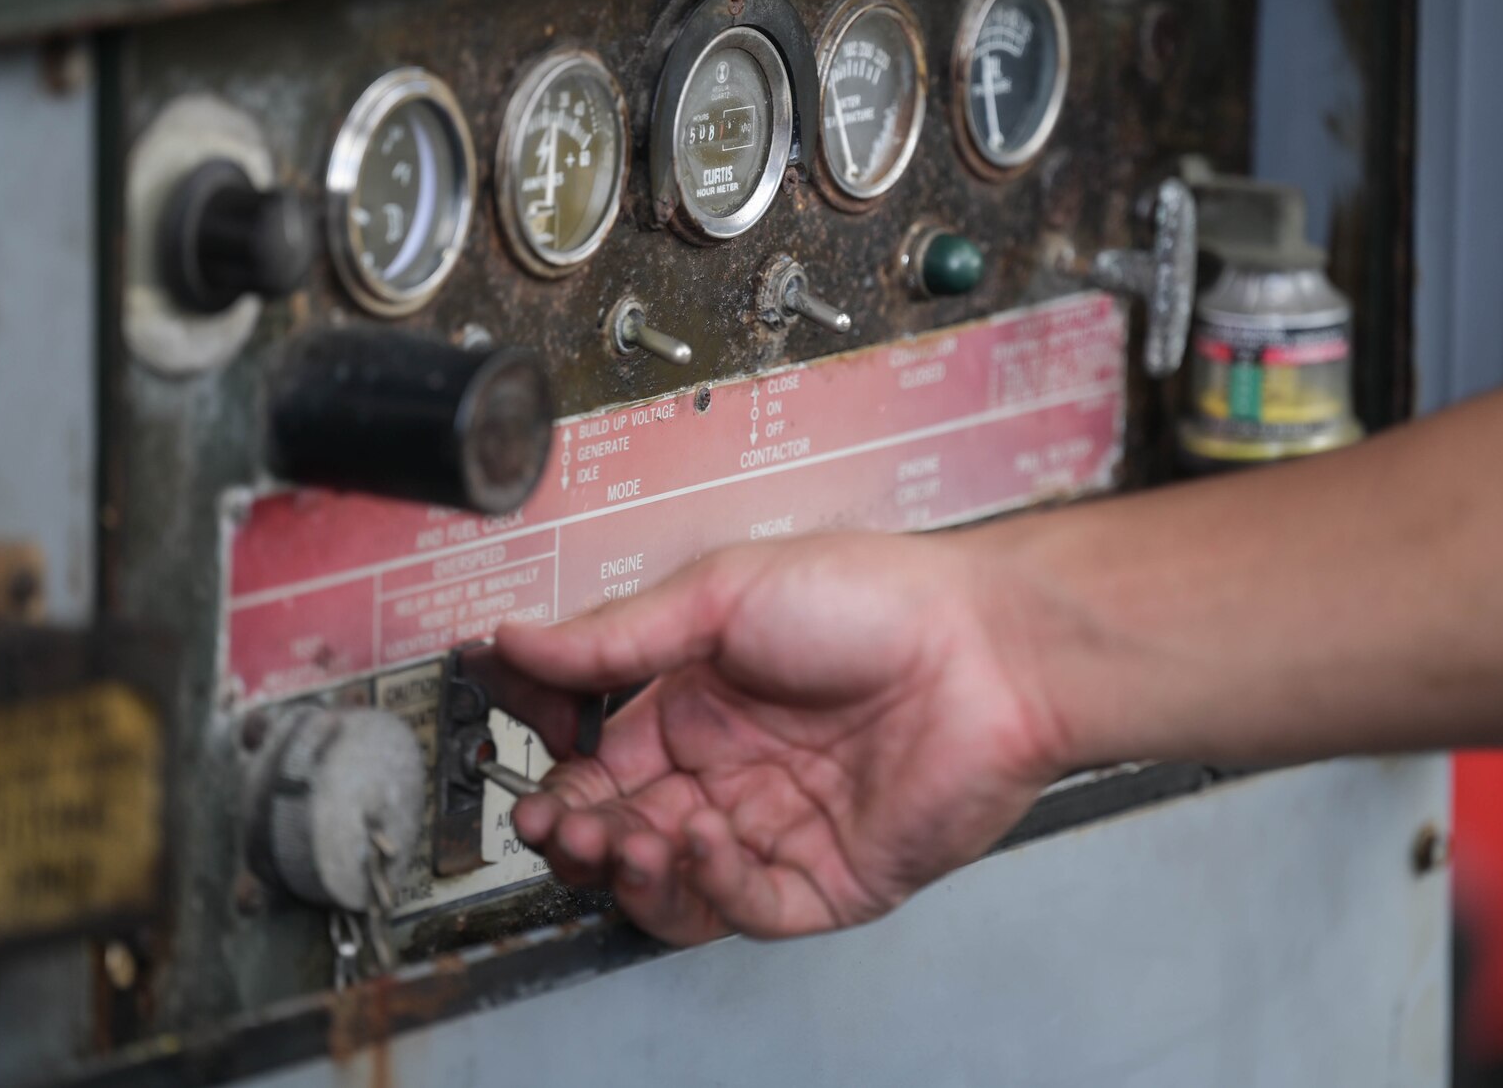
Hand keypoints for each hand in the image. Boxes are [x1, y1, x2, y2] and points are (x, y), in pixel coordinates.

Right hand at [490, 532, 1067, 944]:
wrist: (989, 647)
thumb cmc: (874, 599)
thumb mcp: (721, 595)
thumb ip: (612, 637)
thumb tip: (513, 640)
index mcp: (701, 703)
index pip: (601, 760)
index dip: (559, 774)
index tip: (530, 768)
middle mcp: (734, 771)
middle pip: (624, 832)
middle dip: (579, 833)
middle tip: (556, 821)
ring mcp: (779, 830)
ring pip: (672, 885)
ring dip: (630, 870)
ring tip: (622, 837)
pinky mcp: (827, 881)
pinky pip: (745, 908)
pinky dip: (708, 885)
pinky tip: (700, 835)